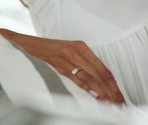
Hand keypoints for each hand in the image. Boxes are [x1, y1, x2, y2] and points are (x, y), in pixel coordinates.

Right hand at [0, 29, 124, 103]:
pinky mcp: (59, 63)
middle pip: (100, 73)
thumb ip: (82, 64)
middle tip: (120, 103)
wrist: (28, 44)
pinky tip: (96, 95)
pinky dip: (88, 87)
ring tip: (111, 103)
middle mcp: (78, 50)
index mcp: (83, 47)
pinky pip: (76, 77)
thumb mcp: (68, 53)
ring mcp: (69, 56)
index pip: (103, 68)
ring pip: (91, 77)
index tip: (119, 95)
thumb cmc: (49, 49)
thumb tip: (96, 83)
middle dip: (112, 90)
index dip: (113, 83)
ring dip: (103, 92)